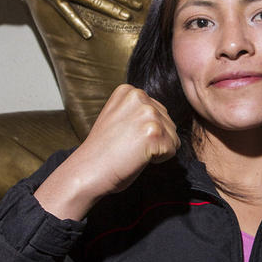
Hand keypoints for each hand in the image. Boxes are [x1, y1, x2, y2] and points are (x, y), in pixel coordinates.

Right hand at [34, 85, 179, 219]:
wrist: (88, 170)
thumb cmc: (103, 151)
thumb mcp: (119, 118)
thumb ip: (138, 111)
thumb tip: (164, 117)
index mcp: (129, 91)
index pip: (158, 112)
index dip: (144, 131)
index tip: (123, 136)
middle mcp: (139, 96)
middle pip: (168, 123)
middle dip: (154, 139)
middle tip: (127, 146)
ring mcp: (148, 113)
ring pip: (172, 136)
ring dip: (157, 149)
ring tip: (131, 151)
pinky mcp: (155, 132)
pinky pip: (172, 150)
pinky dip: (158, 159)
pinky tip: (137, 157)